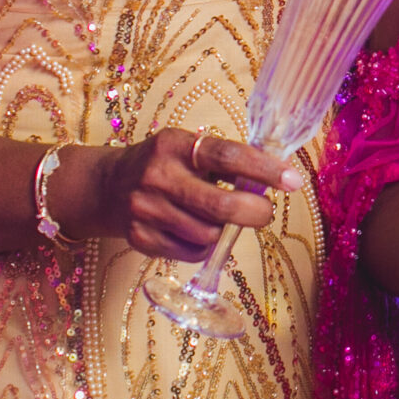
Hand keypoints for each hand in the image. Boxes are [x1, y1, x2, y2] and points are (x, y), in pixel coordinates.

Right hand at [49, 128, 301, 260]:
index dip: (265, 169)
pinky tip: (197, 231)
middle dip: (255, 213)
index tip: (293, 180)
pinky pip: (191, 252)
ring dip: (226, 231)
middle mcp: (158, 177)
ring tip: (220, 219)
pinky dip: (205, 246)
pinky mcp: (140, 238)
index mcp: (175, 146)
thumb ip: (224, 162)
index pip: (228, 156)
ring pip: (209, 235)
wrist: (105, 186)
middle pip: (221, 206)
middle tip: (264, 212)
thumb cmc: (162, 165)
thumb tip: (275, 179)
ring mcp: (146, 210)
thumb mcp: (186, 148)